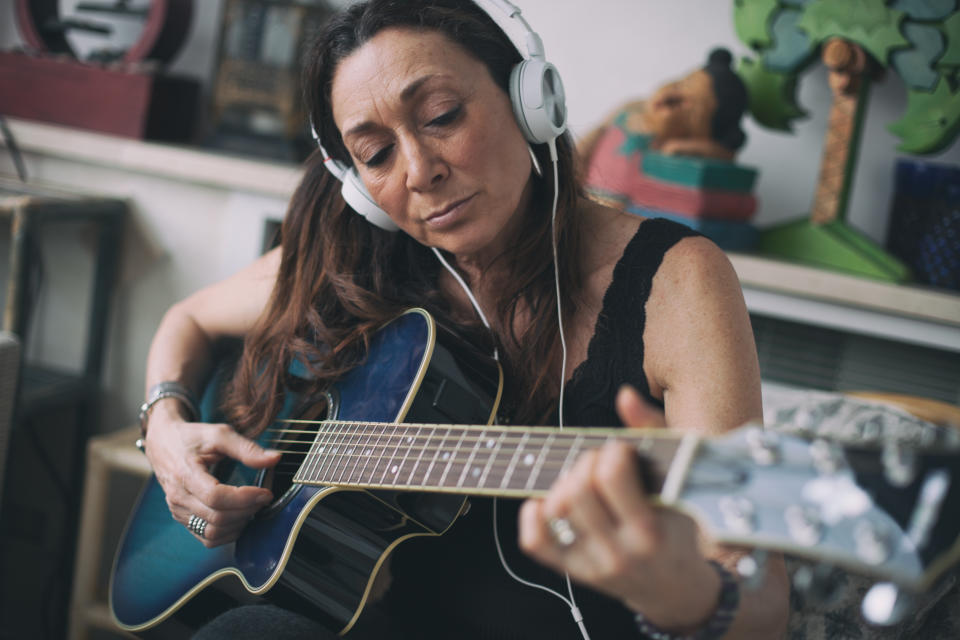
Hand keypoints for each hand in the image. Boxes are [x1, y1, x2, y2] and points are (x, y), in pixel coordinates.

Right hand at [144, 399, 280, 547]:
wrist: (163, 443)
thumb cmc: (192, 437)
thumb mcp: (219, 434)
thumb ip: (247, 448)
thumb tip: (275, 459)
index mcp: (185, 474)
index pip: (216, 497)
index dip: (245, 498)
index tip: (266, 492)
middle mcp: (178, 497)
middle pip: (217, 517)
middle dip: (247, 510)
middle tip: (263, 497)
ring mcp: (178, 510)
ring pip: (212, 532)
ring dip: (239, 524)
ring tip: (252, 506)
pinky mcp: (182, 518)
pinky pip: (206, 537)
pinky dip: (227, 533)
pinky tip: (239, 517)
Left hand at [518, 386, 720, 631]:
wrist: (675, 588)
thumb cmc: (679, 525)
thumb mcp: (681, 482)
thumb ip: (654, 433)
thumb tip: (624, 395)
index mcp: (651, 530)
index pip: (612, 476)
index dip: (612, 451)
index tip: (622, 450)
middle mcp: (619, 552)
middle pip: (578, 490)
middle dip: (587, 463)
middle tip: (602, 463)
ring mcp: (592, 565)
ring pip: (555, 510)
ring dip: (564, 482)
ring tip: (583, 480)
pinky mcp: (573, 573)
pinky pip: (535, 543)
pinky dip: (532, 514)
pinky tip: (549, 499)